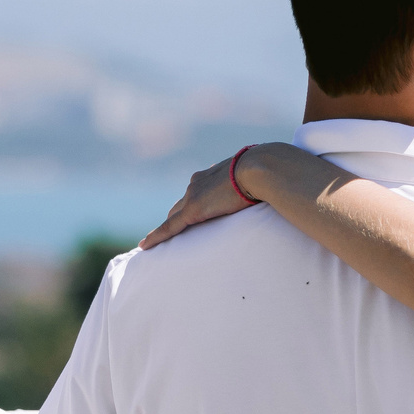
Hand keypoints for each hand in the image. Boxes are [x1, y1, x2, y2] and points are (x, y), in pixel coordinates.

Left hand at [141, 149, 264, 249]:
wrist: (260, 167)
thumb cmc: (266, 172)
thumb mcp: (257, 179)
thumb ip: (254, 187)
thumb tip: (268, 192)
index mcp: (211, 175)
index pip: (195, 194)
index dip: (192, 205)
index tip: (192, 213)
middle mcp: (197, 183)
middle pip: (180, 206)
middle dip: (177, 219)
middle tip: (176, 234)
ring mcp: (193, 196)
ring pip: (174, 216)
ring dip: (170, 228)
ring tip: (161, 244)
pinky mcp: (194, 210)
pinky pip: (170, 227)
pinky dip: (157, 236)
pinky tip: (145, 246)